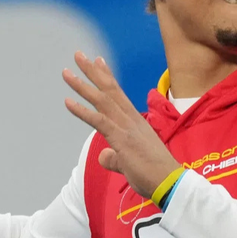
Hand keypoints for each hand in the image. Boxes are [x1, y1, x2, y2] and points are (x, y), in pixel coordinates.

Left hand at [63, 52, 180, 198]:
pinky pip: (99, 120)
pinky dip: (82, 110)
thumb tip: (103, 156)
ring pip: (101, 100)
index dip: (107, 77)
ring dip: (82, 85)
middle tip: (79, 55)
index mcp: (135, 122)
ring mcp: (126, 127)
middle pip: (109, 89)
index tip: (98, 61)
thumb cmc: (154, 174)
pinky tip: (67, 101)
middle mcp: (131, 119)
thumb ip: (115, 157)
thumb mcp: (130, 163)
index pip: (118, 94)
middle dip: (92, 71)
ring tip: (66, 72)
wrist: (169, 182)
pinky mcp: (121, 139)